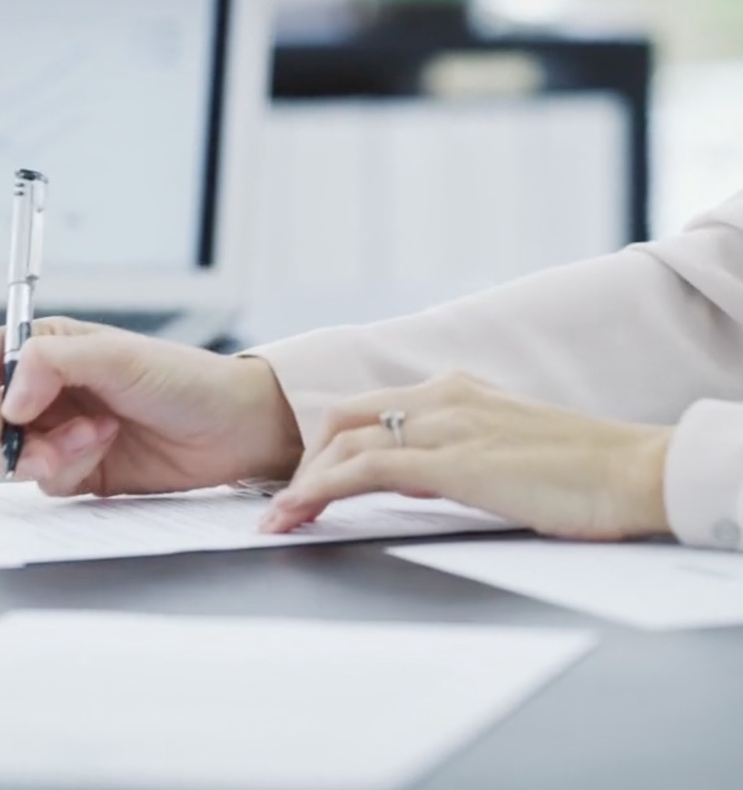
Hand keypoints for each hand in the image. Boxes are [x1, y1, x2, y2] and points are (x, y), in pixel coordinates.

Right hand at [0, 317, 302, 495]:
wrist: (232, 430)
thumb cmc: (184, 379)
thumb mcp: (116, 355)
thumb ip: (51, 363)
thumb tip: (7, 399)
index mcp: (44, 348)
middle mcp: (43, 389)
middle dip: (8, 438)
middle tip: (40, 447)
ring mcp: (57, 431)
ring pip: (11, 457)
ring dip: (48, 454)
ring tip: (97, 437)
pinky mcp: (75, 469)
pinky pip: (45, 482)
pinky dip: (69, 470)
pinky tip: (106, 450)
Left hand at [260, 372, 671, 540]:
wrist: (637, 471)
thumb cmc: (581, 473)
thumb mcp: (501, 454)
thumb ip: (451, 457)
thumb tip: (408, 479)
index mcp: (456, 392)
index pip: (369, 411)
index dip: (329, 446)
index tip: (304, 481)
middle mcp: (443, 397)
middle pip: (344, 421)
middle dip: (304, 464)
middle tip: (283, 506)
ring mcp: (445, 424)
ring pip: (346, 443)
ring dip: (302, 483)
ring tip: (276, 521)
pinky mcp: (452, 460)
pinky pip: (366, 470)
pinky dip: (322, 490)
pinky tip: (301, 513)